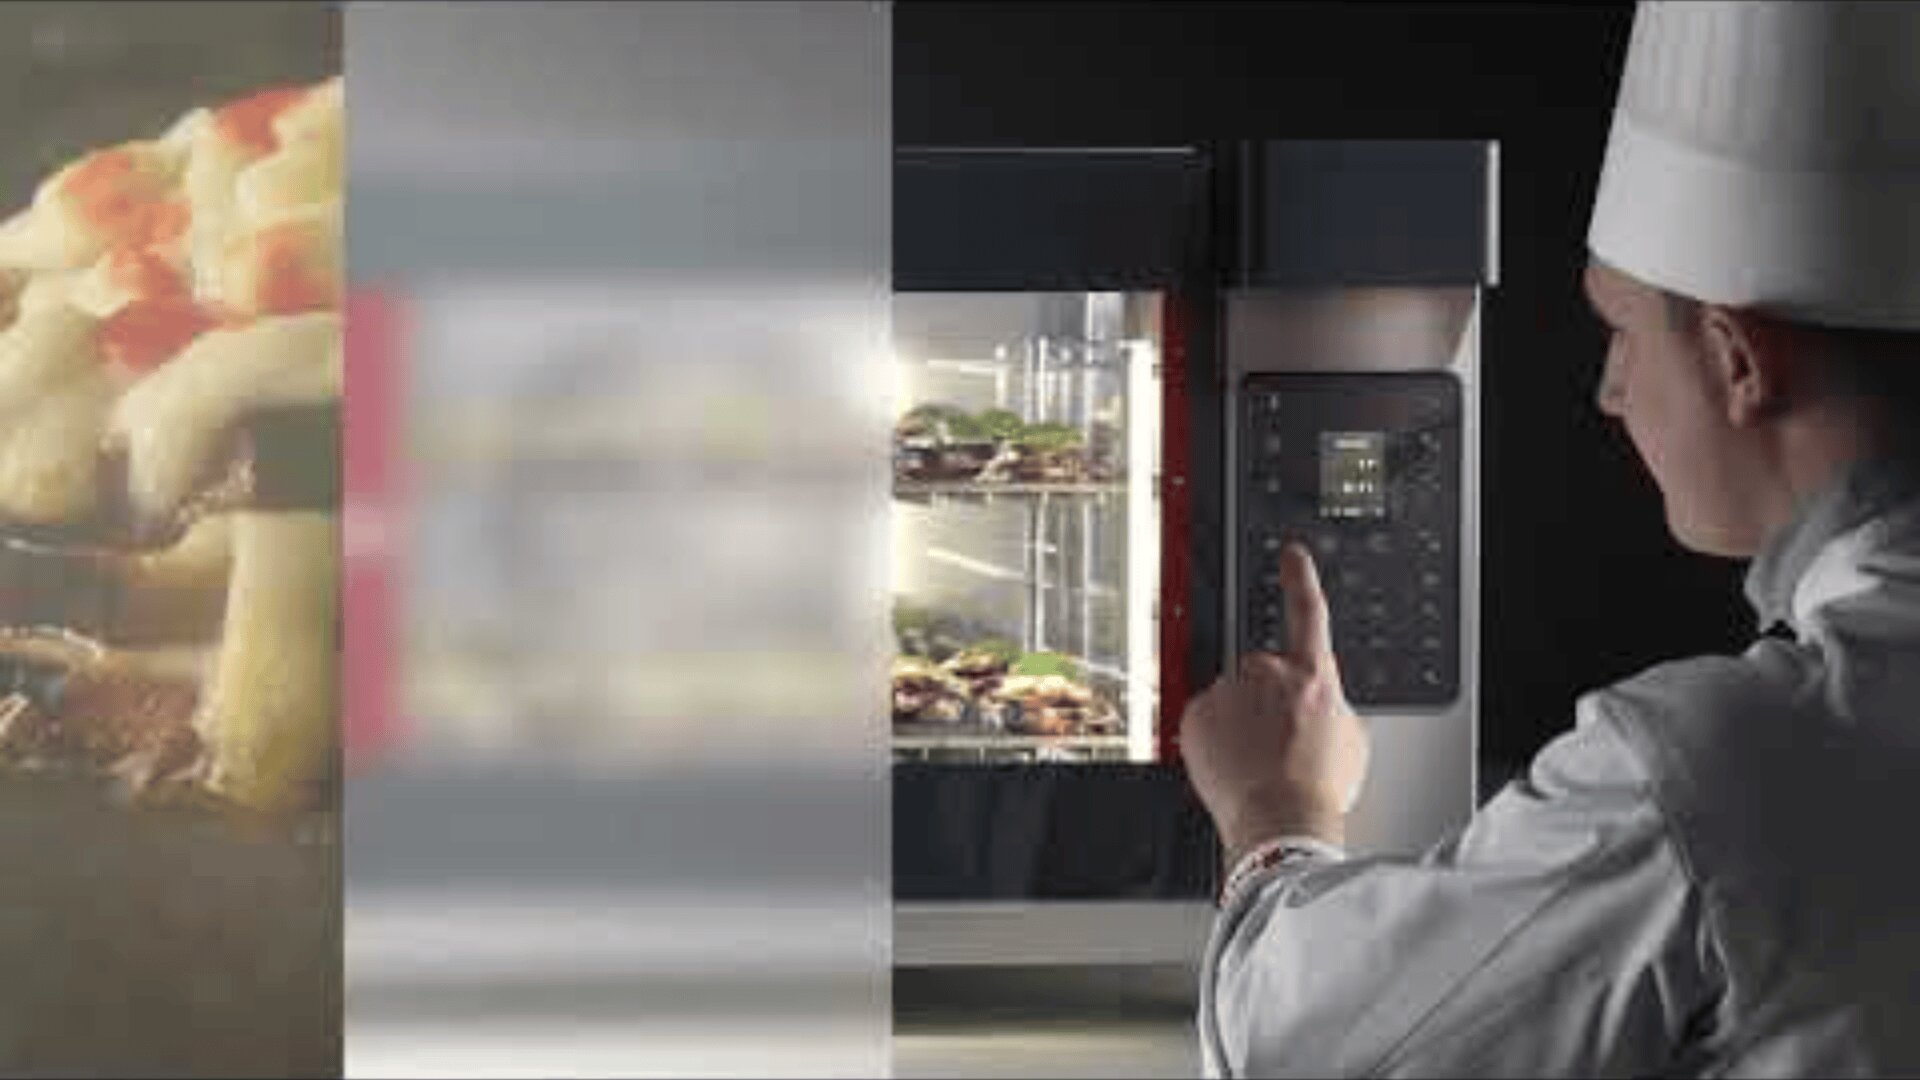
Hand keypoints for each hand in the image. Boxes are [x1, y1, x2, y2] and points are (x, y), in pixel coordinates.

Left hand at [1181, 542, 1369, 860]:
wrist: (1280, 821)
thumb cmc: (1317, 790)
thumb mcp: (1352, 739)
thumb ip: (1331, 704)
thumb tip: (1320, 704)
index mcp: (1312, 676)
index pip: (1308, 612)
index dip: (1300, 577)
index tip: (1291, 555)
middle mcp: (1267, 674)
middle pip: (1261, 672)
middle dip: (1264, 699)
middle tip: (1275, 742)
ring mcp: (1228, 692)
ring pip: (1231, 698)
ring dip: (1239, 722)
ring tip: (1256, 762)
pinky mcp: (1196, 714)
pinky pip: (1204, 718)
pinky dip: (1213, 738)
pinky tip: (1232, 764)